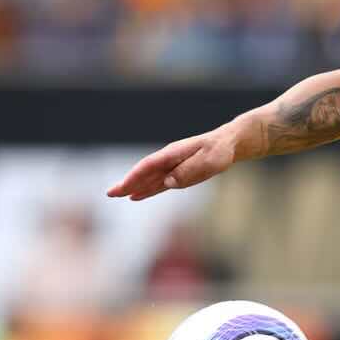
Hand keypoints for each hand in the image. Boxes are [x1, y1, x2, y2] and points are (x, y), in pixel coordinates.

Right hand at [106, 128, 237, 200]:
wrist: (228, 144)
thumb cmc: (219, 151)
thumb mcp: (209, 161)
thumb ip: (189, 171)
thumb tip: (168, 183)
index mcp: (173, 153)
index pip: (148, 166)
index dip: (134, 177)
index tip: (123, 188)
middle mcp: (169, 160)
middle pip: (144, 173)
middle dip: (127, 183)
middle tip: (110, 194)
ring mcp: (172, 166)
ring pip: (150, 179)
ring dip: (134, 187)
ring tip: (118, 196)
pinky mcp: (179, 174)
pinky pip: (160, 184)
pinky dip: (148, 190)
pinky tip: (137, 196)